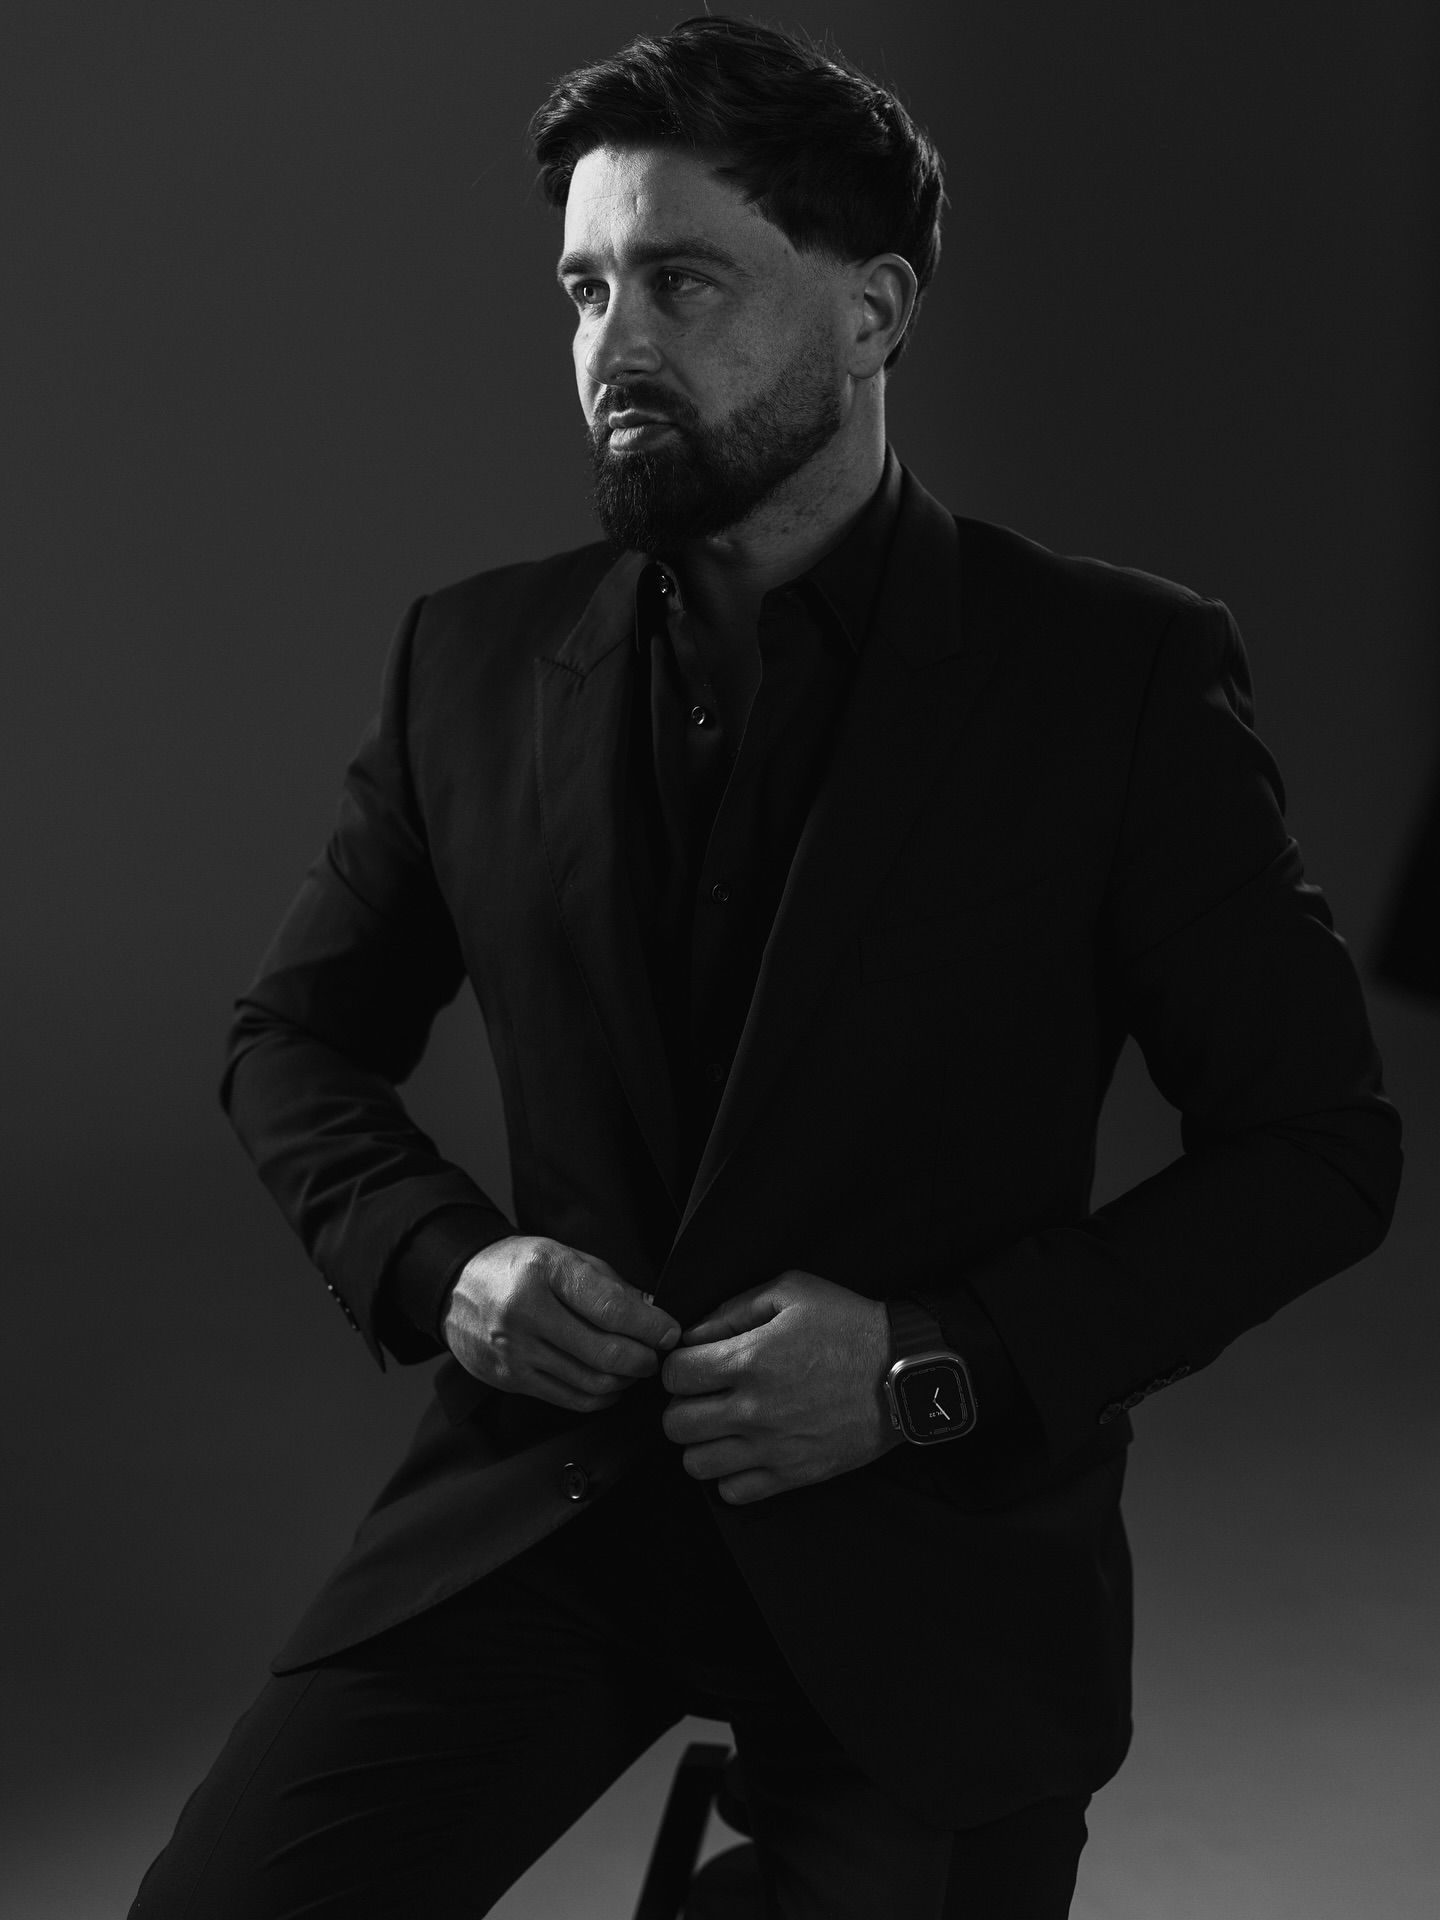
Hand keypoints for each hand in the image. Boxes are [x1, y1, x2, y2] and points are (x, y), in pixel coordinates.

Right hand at [443, 1235, 680, 1414]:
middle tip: (657, 1355)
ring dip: (626, 1381)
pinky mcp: (510, 1380)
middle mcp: (527, 1312)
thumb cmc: (519, 1267)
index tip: (670, 1332)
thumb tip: (652, 1315)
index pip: (610, 1308)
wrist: (457, 1286)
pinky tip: (611, 1385)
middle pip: (605, 1353)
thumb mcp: (564, 1256)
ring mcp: (515, 1351)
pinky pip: (570, 1400)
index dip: (650, 1326)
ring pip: (592, 1383)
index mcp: (546, 1271)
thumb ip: (610, 1285)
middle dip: (644, 1359)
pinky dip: (601, 1397)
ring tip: (636, 1369)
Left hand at [660, 1270, 899, 1505]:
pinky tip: (746, 1450)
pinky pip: (733, 1491)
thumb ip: (734, 1309)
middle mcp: (753, 1409)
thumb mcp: (792, 1292)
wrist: (905, 1373)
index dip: (678, 1366)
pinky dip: (730, 1474)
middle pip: (675, 1424)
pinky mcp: (793, 1474)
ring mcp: (772, 1447)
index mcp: (749, 1360)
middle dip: (682, 1405)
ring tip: (722, 1425)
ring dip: (701, 1443)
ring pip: (696, 1463)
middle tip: (704, 1395)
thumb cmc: (851, 1326)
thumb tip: (694, 1335)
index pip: (673, 1374)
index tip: (694, 1363)